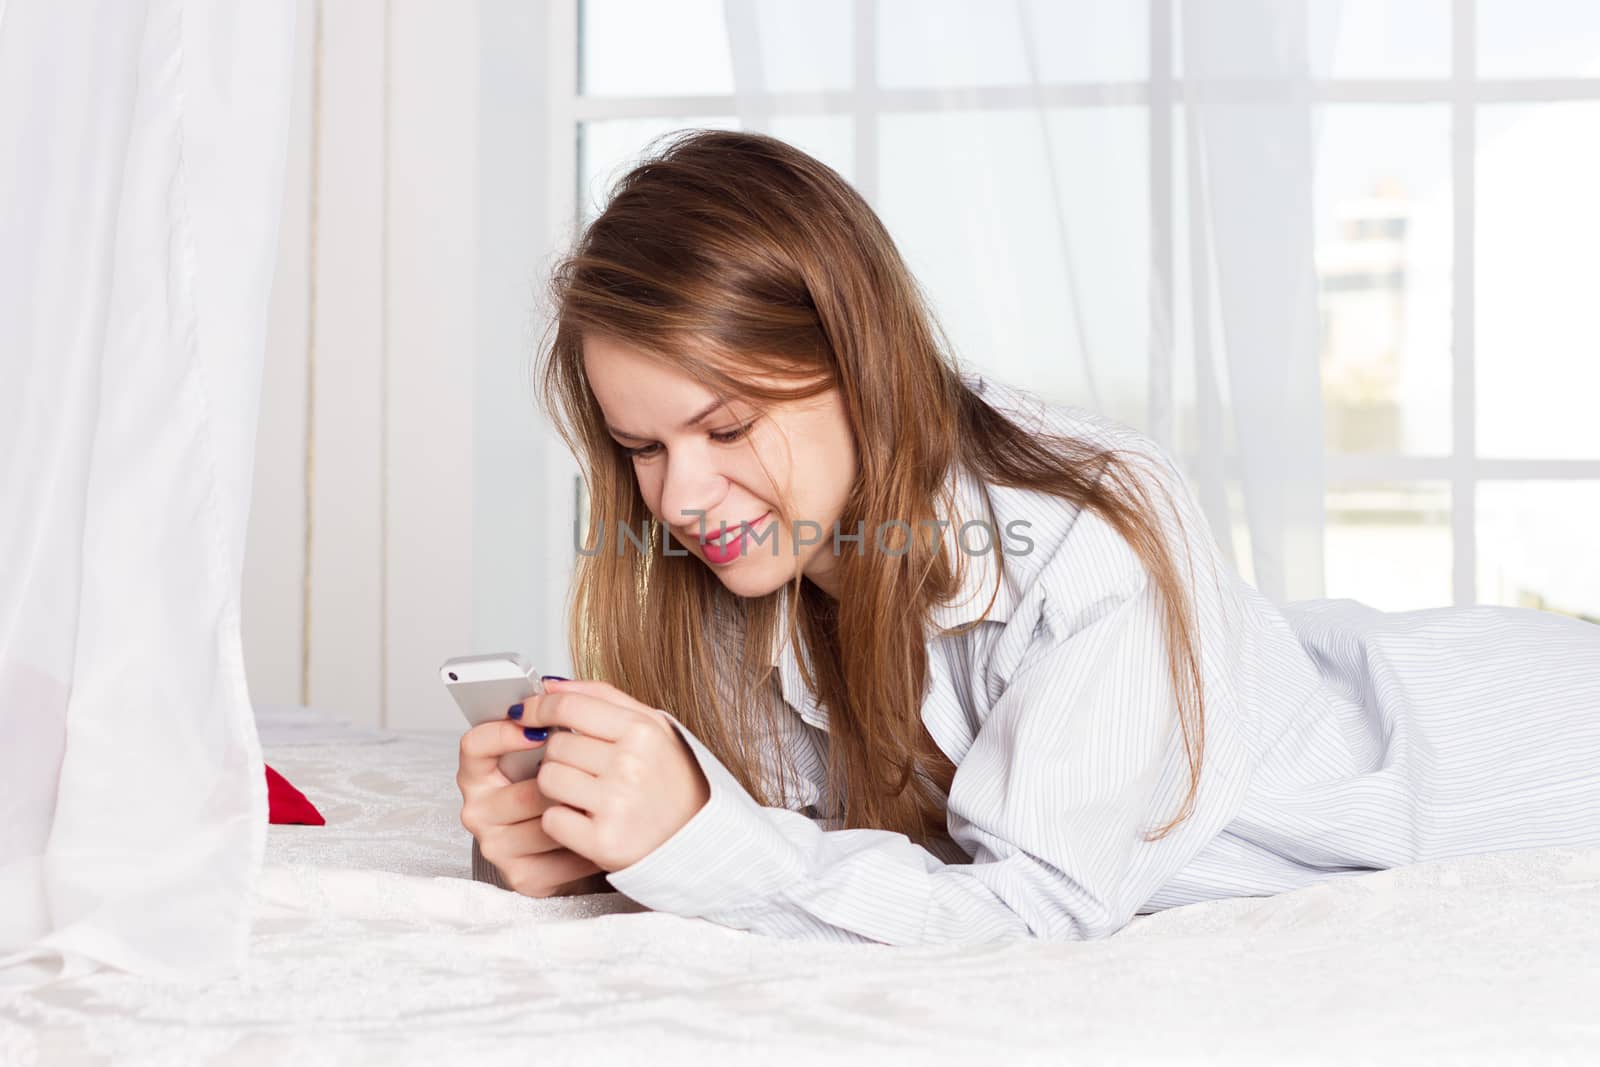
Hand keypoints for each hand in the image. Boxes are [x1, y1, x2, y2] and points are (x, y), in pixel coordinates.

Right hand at [456, 718, 608, 896]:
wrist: (587, 836)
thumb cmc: (570, 784)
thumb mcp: (559, 744)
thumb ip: (557, 711)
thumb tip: (554, 684)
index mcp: (481, 771)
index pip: (473, 745)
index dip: (502, 734)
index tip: (538, 730)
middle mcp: (480, 810)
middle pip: (519, 793)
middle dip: (560, 784)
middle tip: (589, 774)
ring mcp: (497, 846)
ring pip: (545, 825)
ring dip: (578, 812)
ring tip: (600, 802)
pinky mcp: (522, 878)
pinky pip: (561, 856)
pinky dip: (587, 842)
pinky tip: (600, 829)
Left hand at [526, 678, 711, 871]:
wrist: (696, 838)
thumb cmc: (671, 781)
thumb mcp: (652, 727)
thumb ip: (602, 697)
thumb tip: (551, 686)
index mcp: (642, 731)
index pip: (569, 707)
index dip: (539, 708)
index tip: (526, 714)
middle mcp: (630, 765)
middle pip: (554, 746)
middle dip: (560, 756)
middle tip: (585, 770)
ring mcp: (617, 804)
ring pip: (547, 780)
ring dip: (557, 788)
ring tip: (585, 794)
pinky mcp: (603, 841)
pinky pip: (551, 819)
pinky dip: (561, 821)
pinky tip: (585, 819)